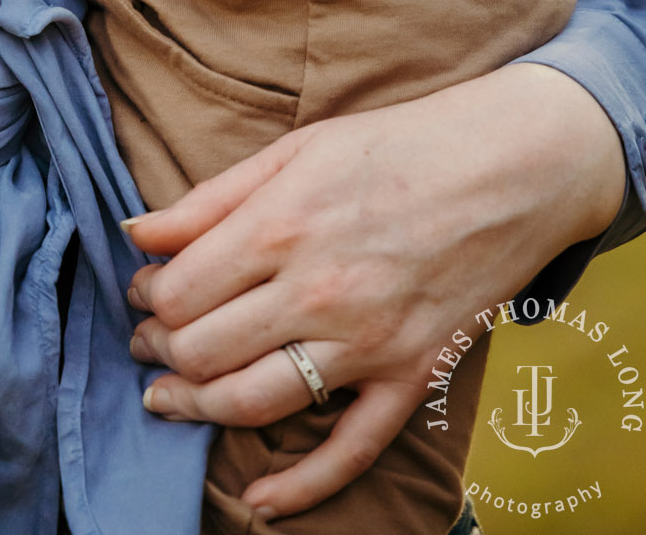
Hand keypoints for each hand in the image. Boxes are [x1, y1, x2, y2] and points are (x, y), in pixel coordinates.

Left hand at [124, 63, 625, 519]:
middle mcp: (317, 291)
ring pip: (253, 402)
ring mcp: (367, 343)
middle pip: (203, 350)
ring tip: (171, 397)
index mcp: (282, 225)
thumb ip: (211, 198)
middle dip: (161, 352)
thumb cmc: (394, 147)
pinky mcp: (411, 377)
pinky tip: (259, 498)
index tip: (142, 291)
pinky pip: (349, 451)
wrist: (508, 169)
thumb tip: (137, 231)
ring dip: (197, 408)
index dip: (145, 297)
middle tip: (148, 342)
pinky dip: (300, 488)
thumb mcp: (294, 150)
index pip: (178, 291)